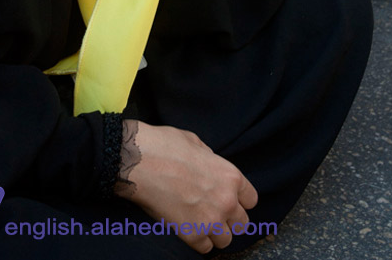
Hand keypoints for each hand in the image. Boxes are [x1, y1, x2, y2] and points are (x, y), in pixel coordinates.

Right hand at [114, 121, 257, 253]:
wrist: (140, 162)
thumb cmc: (165, 146)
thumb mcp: (196, 143)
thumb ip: (211, 160)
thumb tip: (210, 165)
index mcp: (231, 177)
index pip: (251, 200)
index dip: (238, 199)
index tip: (227, 199)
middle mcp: (227, 201)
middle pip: (242, 223)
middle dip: (229, 219)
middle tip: (212, 212)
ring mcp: (211, 221)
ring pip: (226, 240)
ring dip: (214, 232)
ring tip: (199, 222)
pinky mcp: (192, 235)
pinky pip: (205, 248)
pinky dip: (198, 240)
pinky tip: (187, 228)